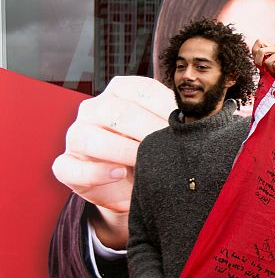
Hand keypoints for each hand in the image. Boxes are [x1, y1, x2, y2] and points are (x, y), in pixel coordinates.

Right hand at [51, 76, 172, 248]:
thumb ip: (179, 121)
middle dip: (146, 129)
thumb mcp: (167, 132)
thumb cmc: (154, 152)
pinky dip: (97, 172)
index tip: (185, 124)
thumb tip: (205, 119)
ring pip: (90, 137)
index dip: (164, 107)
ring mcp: (76, 136)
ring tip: (144, 162)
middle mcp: (94, 109)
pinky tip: (120, 174)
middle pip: (115, 111)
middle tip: (168, 146)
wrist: (135, 187)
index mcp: (120, 93)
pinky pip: (73, 167)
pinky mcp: (67, 165)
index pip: (140, 90)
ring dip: (122, 150)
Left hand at [252, 39, 274, 73]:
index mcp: (271, 48)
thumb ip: (261, 60)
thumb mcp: (268, 65)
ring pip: (268, 62)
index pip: (259, 41)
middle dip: (259, 62)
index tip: (259, 62)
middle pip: (260, 51)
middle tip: (266, 69)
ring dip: (271, 70)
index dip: (255, 53)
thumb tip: (255, 59)